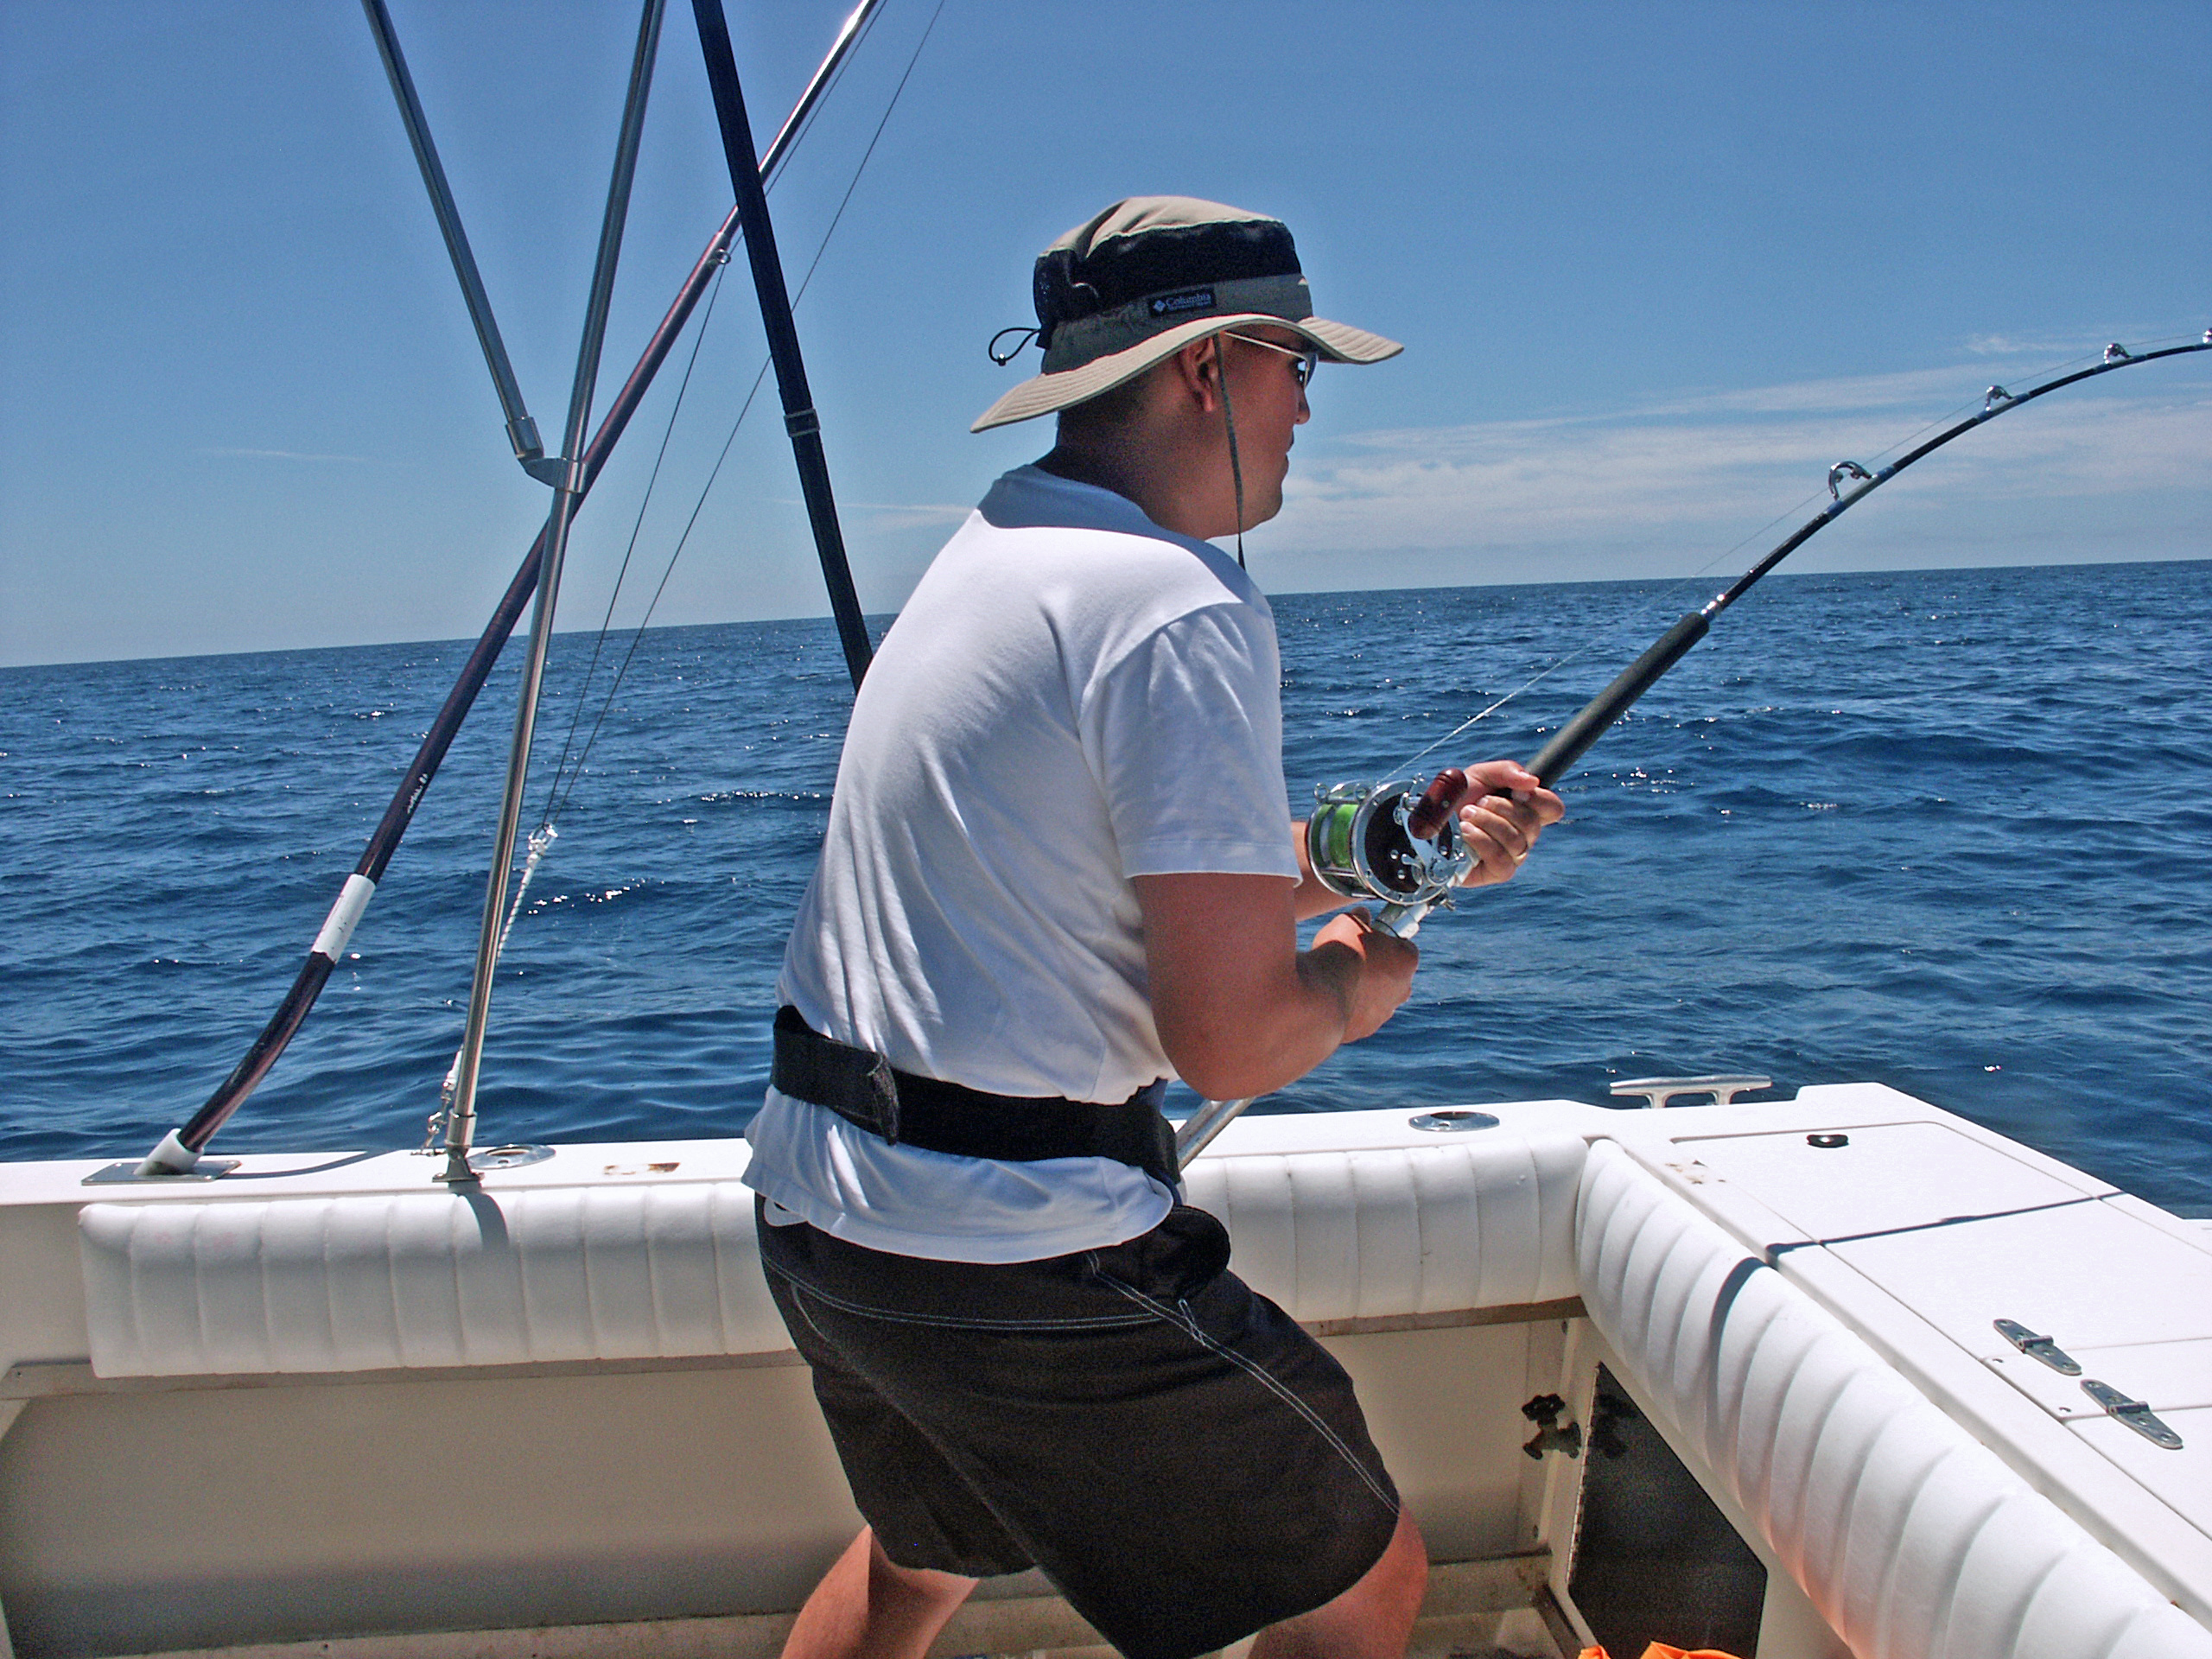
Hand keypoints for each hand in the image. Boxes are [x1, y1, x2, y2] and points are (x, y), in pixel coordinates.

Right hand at [1309, 908, 1417, 1041]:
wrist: (1320, 993)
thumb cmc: (1340, 953)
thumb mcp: (1349, 921)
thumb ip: (1360, 918)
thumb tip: (1361, 915)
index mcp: (1407, 960)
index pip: (1405, 947)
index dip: (1387, 940)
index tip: (1372, 938)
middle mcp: (1402, 990)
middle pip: (1394, 975)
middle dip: (1378, 967)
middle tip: (1354, 958)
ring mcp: (1384, 1013)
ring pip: (1378, 998)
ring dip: (1363, 989)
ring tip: (1338, 979)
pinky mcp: (1364, 1029)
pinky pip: (1359, 1015)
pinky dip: (1349, 1006)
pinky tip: (1331, 996)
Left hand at [1451, 760, 1563, 887]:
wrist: (1427, 822)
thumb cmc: (1456, 800)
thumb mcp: (1479, 775)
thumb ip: (1506, 771)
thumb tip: (1532, 781)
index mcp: (1524, 810)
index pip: (1553, 808)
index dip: (1539, 799)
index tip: (1516, 791)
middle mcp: (1523, 834)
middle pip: (1533, 823)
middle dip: (1502, 808)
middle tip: (1478, 803)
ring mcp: (1513, 855)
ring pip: (1517, 841)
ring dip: (1488, 822)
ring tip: (1466, 816)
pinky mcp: (1497, 872)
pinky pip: (1502, 859)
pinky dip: (1482, 841)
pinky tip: (1466, 833)